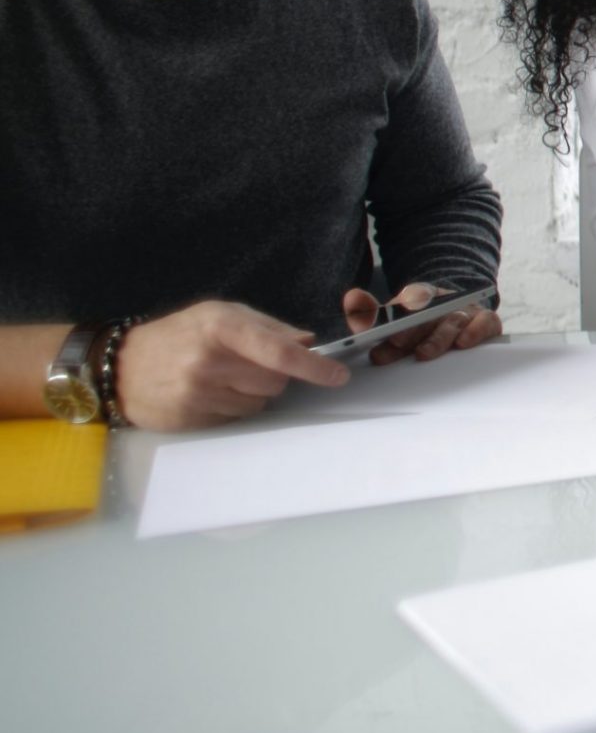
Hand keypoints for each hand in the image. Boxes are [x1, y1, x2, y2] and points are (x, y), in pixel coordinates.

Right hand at [115, 300, 349, 429]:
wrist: (120, 366)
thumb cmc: (178, 334)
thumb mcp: (220, 314)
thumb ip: (268, 327)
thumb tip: (308, 342)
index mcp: (222, 327)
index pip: (280, 353)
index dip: (314, 367)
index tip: (337, 376)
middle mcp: (210, 361)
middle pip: (276, 381)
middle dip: (276, 375)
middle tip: (250, 365)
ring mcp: (198, 392)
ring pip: (258, 402)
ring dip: (253, 392)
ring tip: (224, 378)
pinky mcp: (190, 418)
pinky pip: (235, 418)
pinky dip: (233, 407)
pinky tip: (209, 393)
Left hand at [340, 284, 502, 366]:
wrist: (458, 317)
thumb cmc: (421, 325)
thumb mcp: (393, 320)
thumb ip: (369, 314)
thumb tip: (352, 299)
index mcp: (420, 297)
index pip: (409, 301)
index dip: (398, 315)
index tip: (387, 333)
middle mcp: (444, 302)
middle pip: (430, 313)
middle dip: (414, 330)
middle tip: (399, 343)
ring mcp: (466, 311)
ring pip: (453, 321)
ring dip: (438, 337)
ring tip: (424, 353)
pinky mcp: (486, 321)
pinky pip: (486, 323)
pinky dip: (476, 331)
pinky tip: (464, 343)